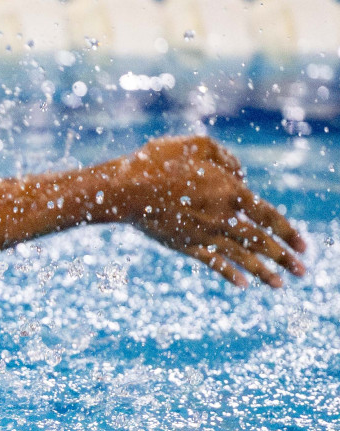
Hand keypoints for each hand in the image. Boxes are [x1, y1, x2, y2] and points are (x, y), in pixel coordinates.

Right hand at [102, 135, 306, 287]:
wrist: (125, 189)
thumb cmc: (159, 162)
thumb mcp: (196, 145)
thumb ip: (225, 157)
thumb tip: (240, 174)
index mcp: (230, 191)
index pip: (269, 216)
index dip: (289, 232)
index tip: (304, 246)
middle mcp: (223, 217)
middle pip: (261, 241)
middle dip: (285, 258)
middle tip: (301, 272)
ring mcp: (204, 234)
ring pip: (242, 257)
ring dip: (264, 272)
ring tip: (280, 285)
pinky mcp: (185, 245)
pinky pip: (213, 262)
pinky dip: (229, 274)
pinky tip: (242, 285)